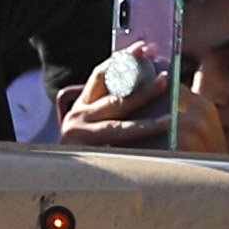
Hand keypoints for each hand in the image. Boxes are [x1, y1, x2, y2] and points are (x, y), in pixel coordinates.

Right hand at [55, 54, 174, 147]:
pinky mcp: (87, 154)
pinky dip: (142, 139)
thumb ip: (113, 109)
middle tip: (165, 76)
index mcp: (81, 105)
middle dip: (141, 84)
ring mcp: (80, 136)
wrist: (61, 182)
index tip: (142, 47)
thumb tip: (151, 86)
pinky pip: (120, 147)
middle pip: (114, 96)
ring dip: (145, 114)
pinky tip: (161, 133)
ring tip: (168, 110)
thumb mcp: (95, 126)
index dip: (123, 59)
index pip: (101, 74)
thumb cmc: (87, 152)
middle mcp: (78, 117)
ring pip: (119, 122)